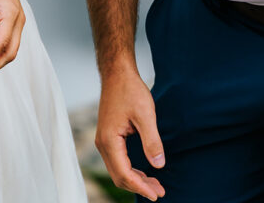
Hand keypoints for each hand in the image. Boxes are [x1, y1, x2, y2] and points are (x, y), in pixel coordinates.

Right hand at [96, 66, 164, 200]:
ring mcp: (104, 140)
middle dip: (139, 187)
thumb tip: (159, 165)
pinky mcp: (108, 136)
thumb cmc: (130, 89)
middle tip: (160, 191)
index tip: (157, 194)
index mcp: (109, 140)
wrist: (117, 72)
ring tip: (155, 185)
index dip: (141, 187)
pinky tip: (144, 172)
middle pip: (119, 176)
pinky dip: (131, 170)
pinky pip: (117, 161)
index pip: (124, 174)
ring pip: (118, 170)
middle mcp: (103, 143)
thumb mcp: (145, 114)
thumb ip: (152, 141)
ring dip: (135, 180)